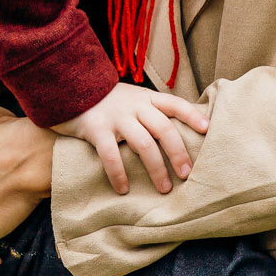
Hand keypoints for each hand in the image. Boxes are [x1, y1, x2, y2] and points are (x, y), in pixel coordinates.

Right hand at [52, 81, 211, 193]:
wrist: (68, 86)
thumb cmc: (106, 100)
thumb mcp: (131, 97)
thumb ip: (150, 109)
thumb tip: (177, 128)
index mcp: (146, 97)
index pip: (174, 103)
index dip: (191, 115)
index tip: (207, 130)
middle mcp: (134, 105)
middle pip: (164, 128)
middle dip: (178, 152)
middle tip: (187, 174)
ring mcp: (116, 116)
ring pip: (143, 143)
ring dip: (156, 168)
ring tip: (164, 188)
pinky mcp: (96, 128)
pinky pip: (110, 154)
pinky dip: (119, 174)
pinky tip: (123, 189)